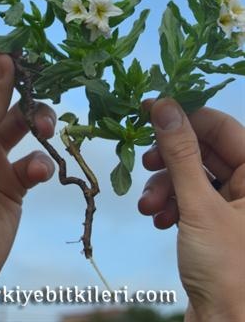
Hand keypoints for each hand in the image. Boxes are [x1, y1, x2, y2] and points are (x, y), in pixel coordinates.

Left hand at [0, 53, 55, 321]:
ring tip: (47, 125)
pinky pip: (32, 158)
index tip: (7, 41)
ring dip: (36, 120)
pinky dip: (39, 161)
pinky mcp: (13, 179)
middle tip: (41, 73)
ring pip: (20, 123)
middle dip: (18, 86)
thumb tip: (3, 56)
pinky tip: (37, 173)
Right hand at [138, 98, 244, 321]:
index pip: (221, 126)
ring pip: (190, 174)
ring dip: (164, 186)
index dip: (185, 116)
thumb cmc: (228, 271)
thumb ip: (180, 153)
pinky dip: (169, 204)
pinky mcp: (214, 222)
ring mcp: (231, 204)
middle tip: (145, 161)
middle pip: (202, 150)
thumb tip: (164, 107)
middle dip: (169, 159)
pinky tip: (158, 220)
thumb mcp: (199, 205)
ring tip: (149, 206)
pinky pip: (188, 197)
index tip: (149, 110)